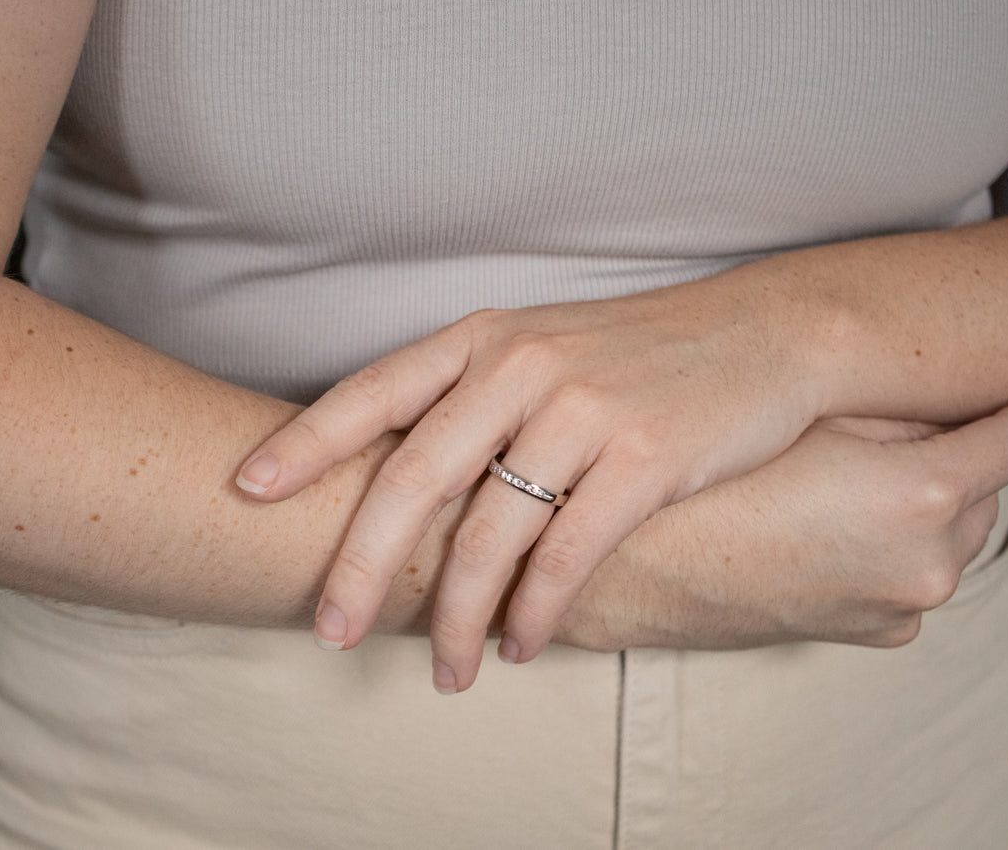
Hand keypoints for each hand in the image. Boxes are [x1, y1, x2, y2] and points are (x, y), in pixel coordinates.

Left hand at [237, 283, 821, 691]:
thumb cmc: (638, 354)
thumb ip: (474, 398)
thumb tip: (400, 483)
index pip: (373, 390)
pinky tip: (522, 647)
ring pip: (490, 534)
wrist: (760, 336)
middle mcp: (522, 366)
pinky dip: (536, 613)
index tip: (246, 489)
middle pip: (413, 478)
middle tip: (330, 632)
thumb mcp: (544, 348)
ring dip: (460, 617)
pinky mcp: (644, 457)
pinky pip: (567, 556)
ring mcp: (583, 409)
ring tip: (449, 670)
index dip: (305, 441)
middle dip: (361, 566)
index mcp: (486, 338)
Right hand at [557, 380, 1007, 652]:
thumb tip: (938, 410)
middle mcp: (926, 562)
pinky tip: (833, 526)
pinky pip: (906, 578)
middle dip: (958, 457)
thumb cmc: (704, 480)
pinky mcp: (869, 633)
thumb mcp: (802, 418)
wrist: (636, 569)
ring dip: (922, 506)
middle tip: (910, 424)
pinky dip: (891, 551)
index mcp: (919, 494)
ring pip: (943, 538)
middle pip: (978, 492)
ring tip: (854, 477)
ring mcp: (899, 606)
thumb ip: (893, 413)